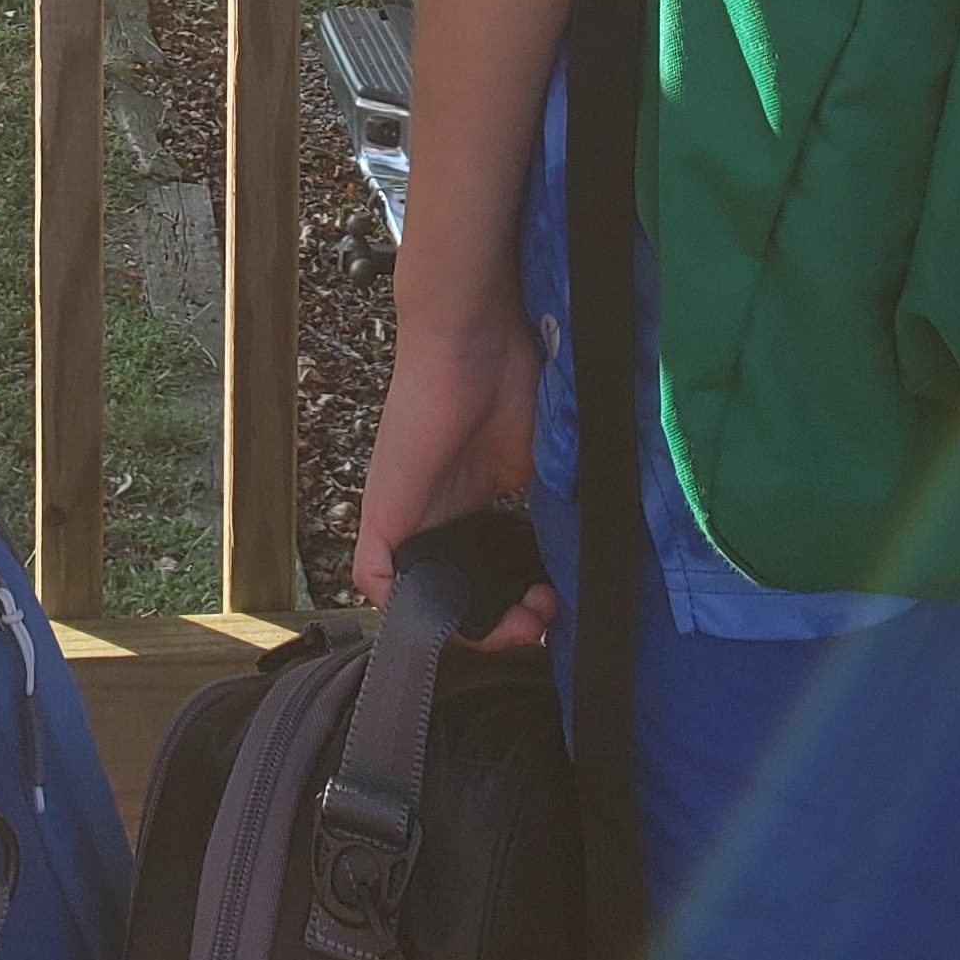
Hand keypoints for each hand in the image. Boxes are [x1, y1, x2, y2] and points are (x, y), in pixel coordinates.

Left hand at [355, 308, 552, 649]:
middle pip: (461, 593)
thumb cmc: (510, 374)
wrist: (473, 335)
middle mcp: (440, 512)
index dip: (523, 600)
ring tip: (521, 623)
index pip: (491, 573)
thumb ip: (554, 507)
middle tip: (544, 618)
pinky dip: (406, 610)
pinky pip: (374, 578)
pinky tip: (456, 620)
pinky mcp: (382, 512)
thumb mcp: (543, 458)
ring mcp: (409, 514)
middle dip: (505, 622)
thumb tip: (584, 559)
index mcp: (475, 501)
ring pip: (423, 597)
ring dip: (470, 624)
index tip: (558, 600)